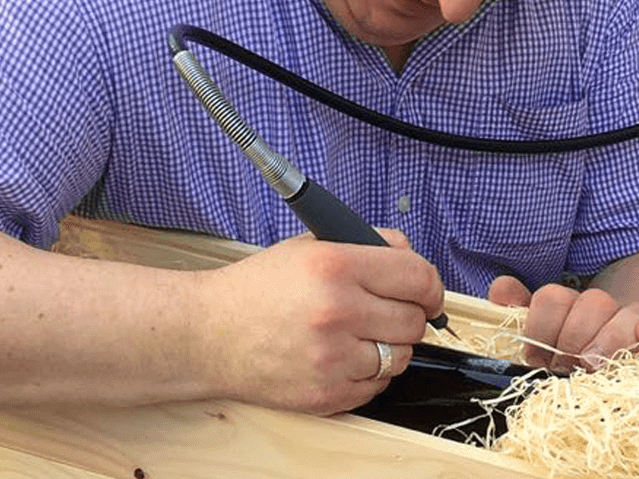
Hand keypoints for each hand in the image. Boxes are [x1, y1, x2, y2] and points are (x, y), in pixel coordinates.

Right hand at [197, 229, 444, 414]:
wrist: (207, 333)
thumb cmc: (257, 289)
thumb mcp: (310, 247)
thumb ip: (368, 245)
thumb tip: (411, 256)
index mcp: (335, 266)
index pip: (418, 277)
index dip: (431, 286)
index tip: (429, 293)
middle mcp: (337, 312)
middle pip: (414, 321)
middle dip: (410, 315)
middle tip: (389, 311)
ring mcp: (332, 358)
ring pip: (401, 357)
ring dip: (391, 346)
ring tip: (362, 334)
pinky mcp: (326, 394)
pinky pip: (377, 386)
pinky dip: (370, 374)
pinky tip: (345, 357)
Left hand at [487, 275, 638, 373]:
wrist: (623, 355)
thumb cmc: (574, 352)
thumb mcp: (544, 333)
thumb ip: (519, 311)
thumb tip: (499, 291)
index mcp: (570, 303)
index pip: (552, 298)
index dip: (540, 329)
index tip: (535, 358)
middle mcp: (603, 306)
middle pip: (590, 303)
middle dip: (572, 339)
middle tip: (563, 369)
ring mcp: (634, 320)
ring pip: (624, 314)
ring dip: (607, 340)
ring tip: (591, 366)